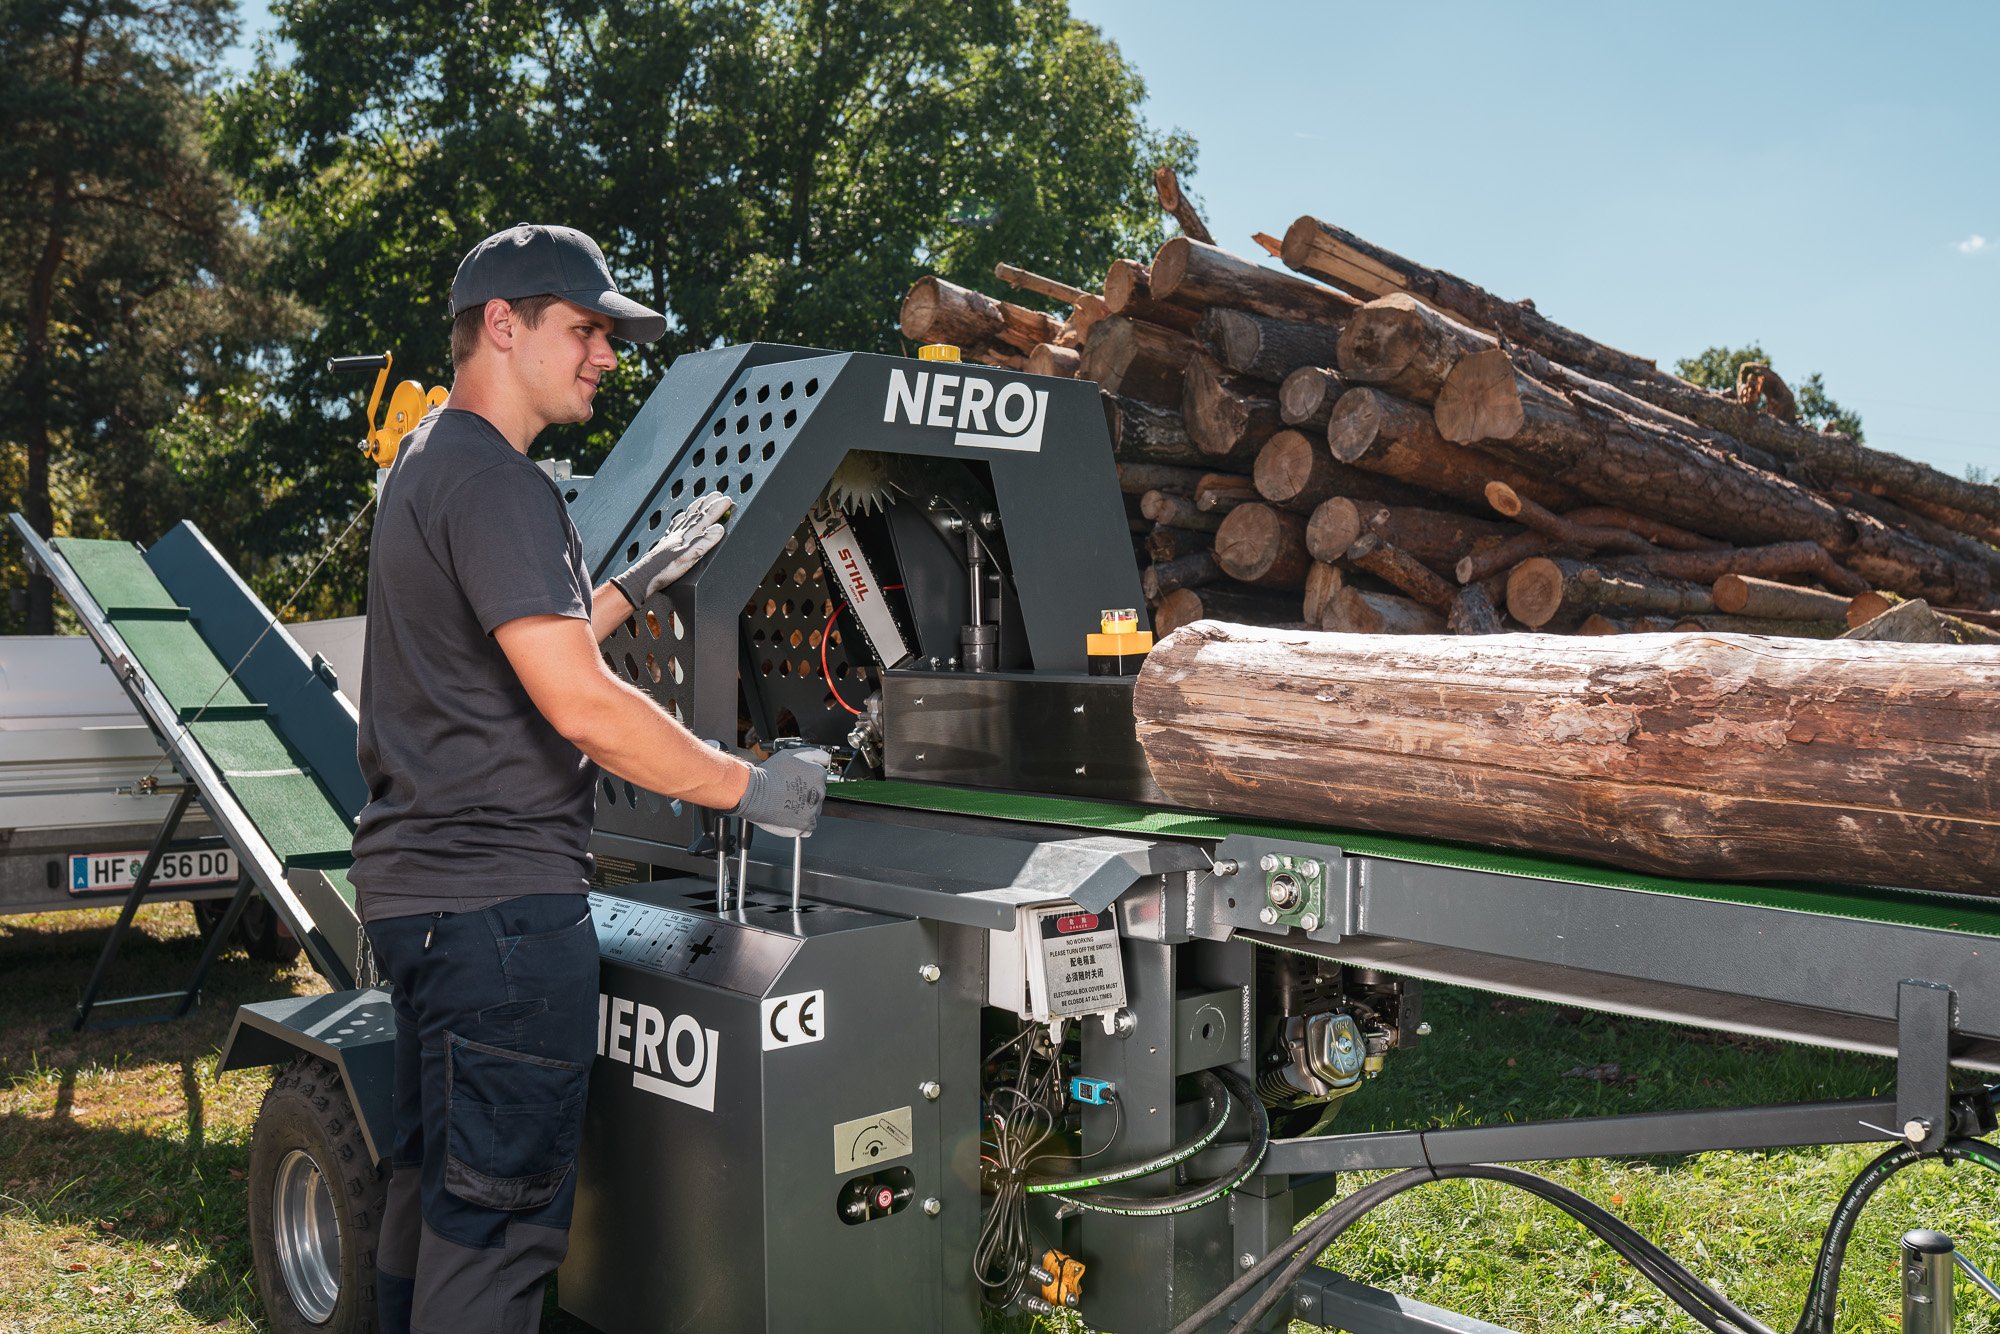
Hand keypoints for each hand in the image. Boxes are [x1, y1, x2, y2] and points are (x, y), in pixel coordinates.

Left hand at [612, 493, 731, 606]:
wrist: (643, 577)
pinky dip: (681, 518)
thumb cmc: (664, 569)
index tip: (727, 500)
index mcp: (687, 536)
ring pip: (687, 518)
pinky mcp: (666, 543)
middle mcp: (679, 534)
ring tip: (702, 500)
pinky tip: (680, 517)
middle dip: (708, 504)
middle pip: (696, 515)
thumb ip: (703, 543)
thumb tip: (718, 529)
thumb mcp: (687, 557)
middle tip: (717, 494)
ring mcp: (672, 537)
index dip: (717, 509)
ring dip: (696, 508)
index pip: (705, 519)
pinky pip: (676, 525)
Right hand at [731, 748, 828, 837]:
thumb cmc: (768, 774)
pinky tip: (790, 816)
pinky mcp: (805, 824)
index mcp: (818, 774)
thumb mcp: (789, 754)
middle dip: (806, 794)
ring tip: (787, 804)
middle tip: (789, 792)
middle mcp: (819, 792)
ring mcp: (813, 810)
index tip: (798, 782)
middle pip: (818, 794)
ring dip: (804, 809)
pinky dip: (801, 824)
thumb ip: (811, 754)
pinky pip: (809, 827)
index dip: (807, 779)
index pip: (820, 777)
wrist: (753, 793)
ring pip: (814, 810)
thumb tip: (825, 757)